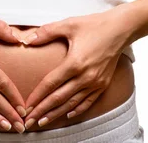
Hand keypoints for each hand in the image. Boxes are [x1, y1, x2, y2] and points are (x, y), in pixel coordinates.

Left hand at [22, 10, 134, 127]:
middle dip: (42, 111)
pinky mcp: (103, 84)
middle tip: (29, 121)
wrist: (121, 29)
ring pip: (71, 103)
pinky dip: (76, 110)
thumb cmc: (95, 25)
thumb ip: (46, 32)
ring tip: (43, 121)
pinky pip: (87, 102)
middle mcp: (85, 76)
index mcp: (75, 63)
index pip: (50, 84)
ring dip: (56, 114)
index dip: (37, 96)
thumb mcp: (69, 24)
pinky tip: (67, 115)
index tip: (26, 106)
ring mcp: (95, 82)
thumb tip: (27, 39)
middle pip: (59, 98)